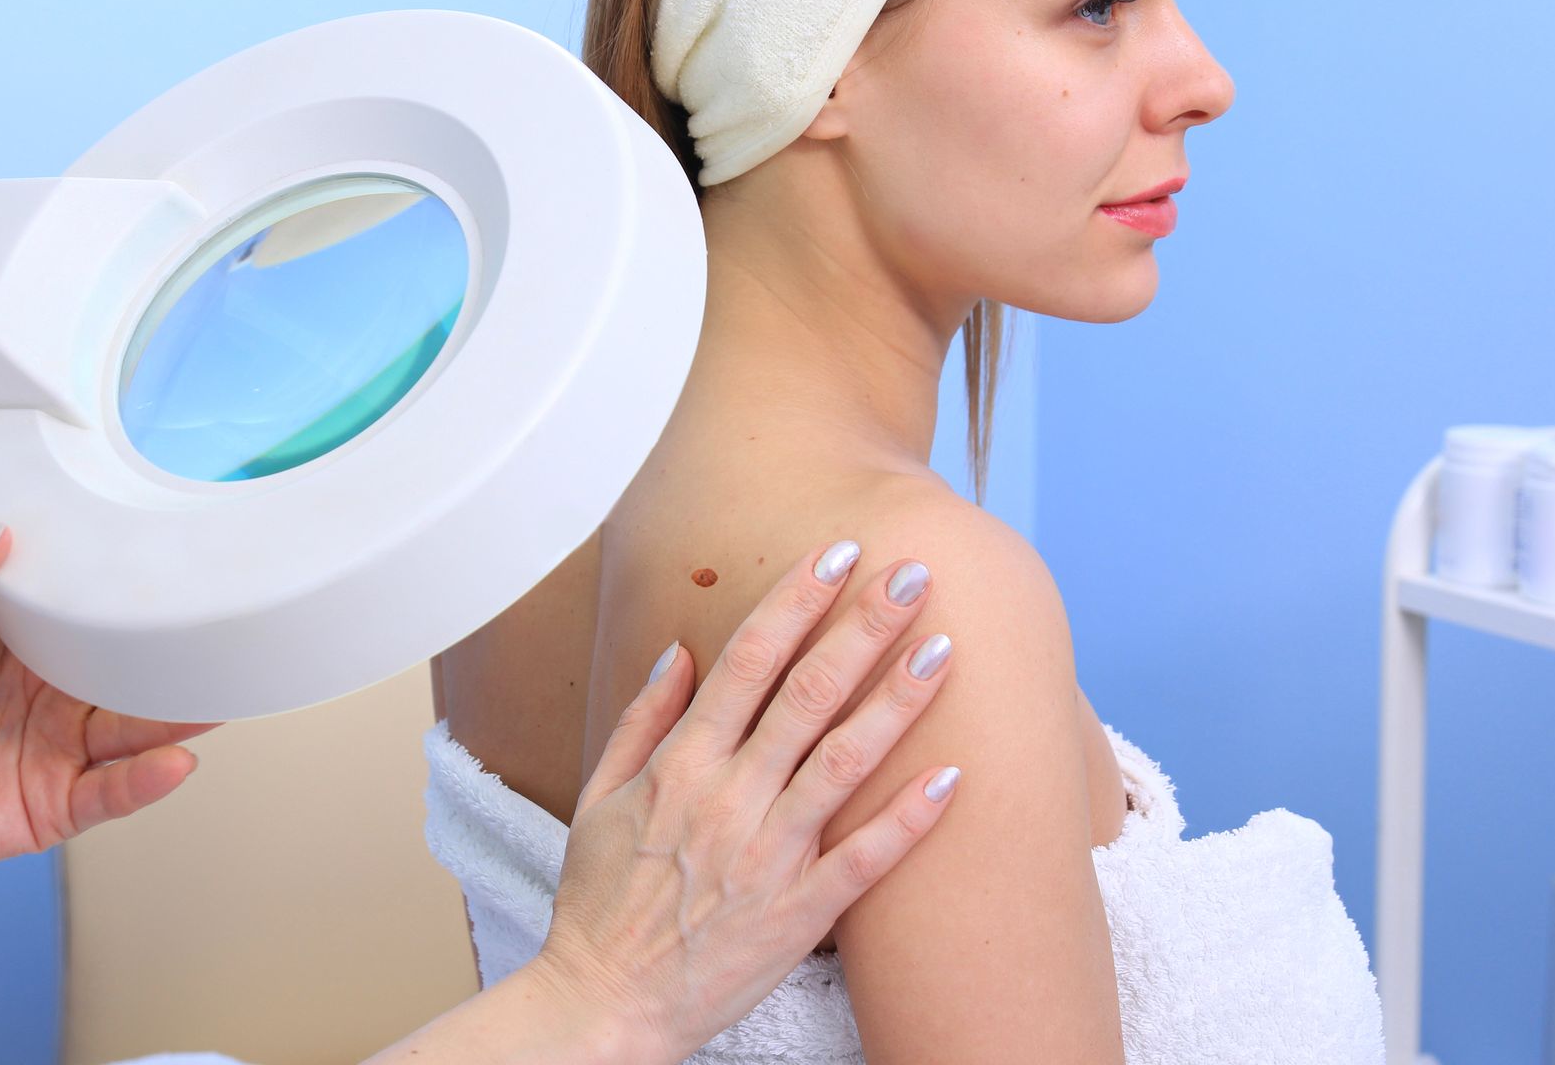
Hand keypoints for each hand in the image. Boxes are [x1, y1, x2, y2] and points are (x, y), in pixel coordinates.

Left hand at [0, 521, 218, 890]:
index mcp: (24, 643)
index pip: (91, 611)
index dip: (132, 592)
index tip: (177, 566)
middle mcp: (53, 694)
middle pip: (131, 672)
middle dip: (176, 656)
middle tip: (223, 633)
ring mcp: (59, 750)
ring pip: (136, 731)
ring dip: (179, 717)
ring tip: (218, 697)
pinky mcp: (53, 806)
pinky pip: (110, 793)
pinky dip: (145, 782)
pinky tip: (173, 763)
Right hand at [529, 541, 959, 1064]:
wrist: (603, 1003)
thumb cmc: (600, 899)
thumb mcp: (600, 797)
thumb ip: (644, 719)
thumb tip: (681, 648)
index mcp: (682, 764)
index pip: (748, 659)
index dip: (797, 600)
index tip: (839, 551)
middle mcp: (728, 799)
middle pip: (807, 694)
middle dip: (863, 627)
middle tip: (917, 572)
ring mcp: (768, 856)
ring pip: (844, 763)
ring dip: (898, 702)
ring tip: (946, 649)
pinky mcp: (798, 915)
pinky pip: (864, 861)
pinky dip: (909, 820)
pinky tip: (954, 777)